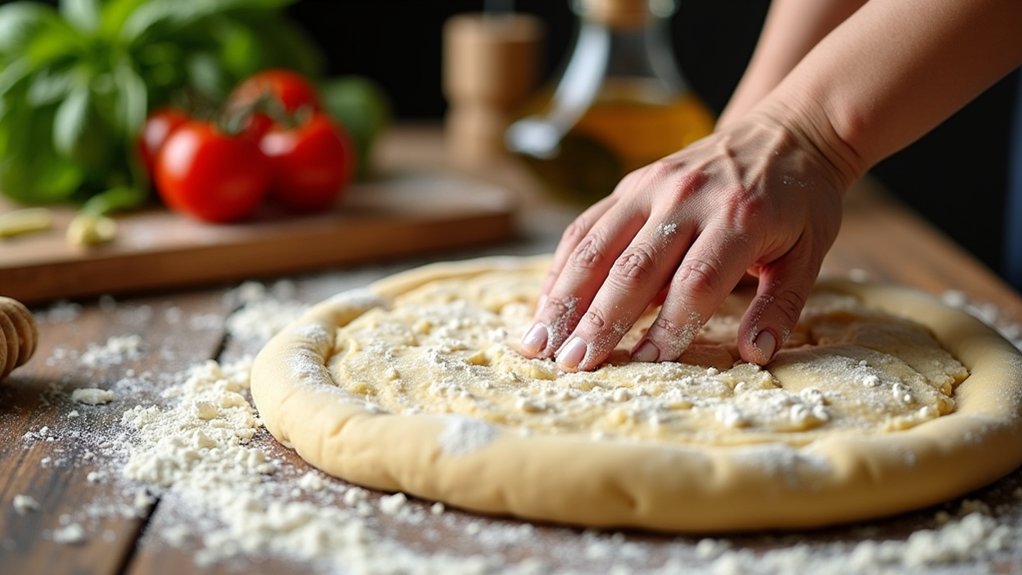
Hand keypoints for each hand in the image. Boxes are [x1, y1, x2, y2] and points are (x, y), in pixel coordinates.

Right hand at [520, 113, 847, 370]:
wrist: (789, 131)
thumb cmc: (801, 201)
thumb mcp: (809, 254)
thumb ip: (781, 307)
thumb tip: (756, 354)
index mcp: (739, 218)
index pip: (695, 281)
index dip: (669, 326)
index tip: (643, 363)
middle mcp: (687, 198)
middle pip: (634, 267)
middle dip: (598, 321)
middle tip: (570, 363)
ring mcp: (652, 186)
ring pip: (597, 245)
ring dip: (564, 296)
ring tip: (539, 340)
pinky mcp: (632, 183)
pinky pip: (587, 225)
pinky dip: (563, 265)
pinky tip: (546, 301)